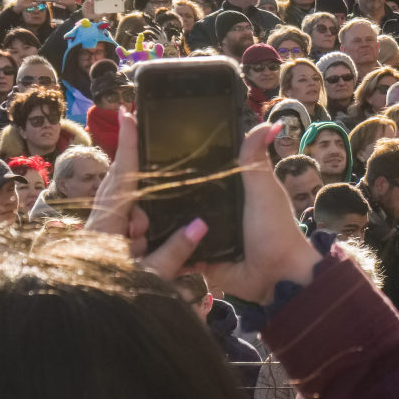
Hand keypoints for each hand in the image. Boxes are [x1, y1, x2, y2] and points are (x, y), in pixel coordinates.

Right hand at [88, 111, 319, 304]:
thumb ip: (256, 159)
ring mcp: (200, 233)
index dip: (170, 162)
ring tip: (123, 215)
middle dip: (151, 194)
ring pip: (167, 224)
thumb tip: (271, 122)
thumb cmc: (273, 228)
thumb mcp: (263, 189)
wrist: (276, 277)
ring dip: (149, 222)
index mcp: (225, 188)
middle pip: (174, 196)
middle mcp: (209, 208)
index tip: (142, 149)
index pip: (192, 170)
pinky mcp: (194, 258)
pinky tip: (131, 241)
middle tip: (122, 188)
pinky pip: (171, 252)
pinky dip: (157, 248)